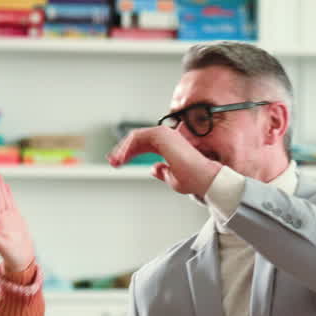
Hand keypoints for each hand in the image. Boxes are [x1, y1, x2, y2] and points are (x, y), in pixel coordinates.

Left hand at [0, 170, 34, 272]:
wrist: (20, 260)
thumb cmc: (11, 256)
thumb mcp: (3, 248)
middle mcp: (1, 218)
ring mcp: (8, 218)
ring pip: (4, 198)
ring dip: (0, 187)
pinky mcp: (16, 219)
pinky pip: (11, 203)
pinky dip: (8, 194)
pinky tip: (6, 187)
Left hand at [106, 126, 220, 196]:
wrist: (204, 179)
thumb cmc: (193, 180)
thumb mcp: (173, 179)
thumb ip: (162, 172)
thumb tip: (153, 168)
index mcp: (169, 146)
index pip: (144, 145)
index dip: (129, 153)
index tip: (118, 163)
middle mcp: (167, 138)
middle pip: (138, 140)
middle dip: (123, 151)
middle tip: (112, 162)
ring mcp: (165, 134)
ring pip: (136, 137)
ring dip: (123, 150)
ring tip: (115, 162)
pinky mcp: (161, 134)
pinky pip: (138, 137)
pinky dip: (128, 147)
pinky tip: (123, 158)